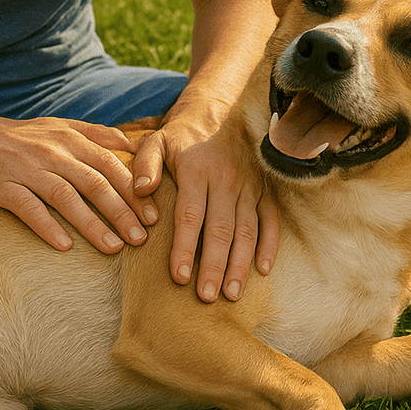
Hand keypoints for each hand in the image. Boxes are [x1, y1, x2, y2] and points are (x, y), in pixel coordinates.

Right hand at [0, 108, 157, 256]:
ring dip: (91, 224)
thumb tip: (134, 144)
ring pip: (65, 197)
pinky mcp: (3, 186)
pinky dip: (47, 226)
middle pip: (93, 182)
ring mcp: (27, 169)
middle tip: (141, 239)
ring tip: (113, 247)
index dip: (133, 190)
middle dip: (121, 211)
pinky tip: (64, 246)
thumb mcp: (60, 126)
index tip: (153, 215)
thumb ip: (97, 134)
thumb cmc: (22, 136)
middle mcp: (52, 152)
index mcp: (69, 138)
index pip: (109, 164)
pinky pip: (28, 208)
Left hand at [131, 112, 278, 302]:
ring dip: (240, 263)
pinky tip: (262, 269)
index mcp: (197, 170)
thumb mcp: (156, 141)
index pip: (190, 215)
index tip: (178, 276)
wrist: (218, 113)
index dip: (184, 247)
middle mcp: (226, 179)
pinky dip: (270, 245)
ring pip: (247, 229)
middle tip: (207, 296)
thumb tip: (139, 190)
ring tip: (231, 293)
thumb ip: (144, 165)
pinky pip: (271, 219)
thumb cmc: (181, 136)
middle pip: (221, 229)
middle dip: (214, 265)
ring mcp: (248, 185)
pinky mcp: (264, 189)